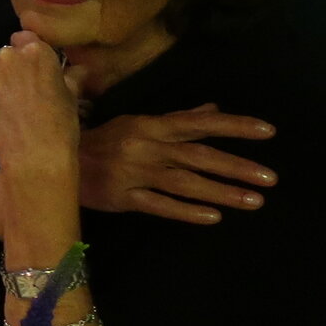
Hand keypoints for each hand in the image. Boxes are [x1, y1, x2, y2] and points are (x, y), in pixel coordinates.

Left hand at [0, 32, 83, 173]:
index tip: (30, 71)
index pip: (24, 38)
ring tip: (7, 108)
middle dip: (11, 70)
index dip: (26, 54)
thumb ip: (71, 75)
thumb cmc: (60, 124)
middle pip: (5, 56)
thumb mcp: (72, 96)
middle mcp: (7, 54)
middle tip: (20, 94)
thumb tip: (78, 68)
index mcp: (36, 50)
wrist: (35, 153)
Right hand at [78, 103, 277, 223]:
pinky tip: (213, 217)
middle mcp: (145, 146)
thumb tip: (212, 108)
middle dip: (236, 166)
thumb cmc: (102, 142)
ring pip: (185, 182)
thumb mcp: (137, 124)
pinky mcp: (122, 197)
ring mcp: (134, 173)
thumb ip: (177, 119)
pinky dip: (186, 211)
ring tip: (255, 201)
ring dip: (221, 191)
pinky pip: (159, 205)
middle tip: (271, 178)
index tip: (268, 131)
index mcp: (150, 125)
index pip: (199, 123)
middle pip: (198, 155)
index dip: (234, 126)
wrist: (54, 163)